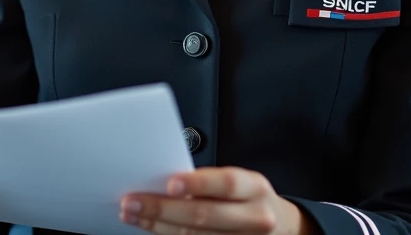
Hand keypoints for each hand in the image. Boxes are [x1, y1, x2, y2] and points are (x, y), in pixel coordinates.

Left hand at [120, 167, 312, 234]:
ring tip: (132, 215)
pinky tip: (151, 228)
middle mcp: (254, 218)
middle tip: (131, 201)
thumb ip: (208, 182)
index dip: (198, 183)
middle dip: (162, 208)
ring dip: (158, 226)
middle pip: (204, 215)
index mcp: (255, 189)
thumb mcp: (240, 181)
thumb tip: (162, 181)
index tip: (169, 183)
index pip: (227, 184)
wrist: (279, 227)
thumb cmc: (248, 197)